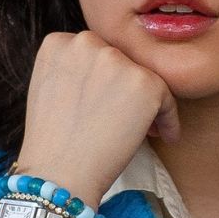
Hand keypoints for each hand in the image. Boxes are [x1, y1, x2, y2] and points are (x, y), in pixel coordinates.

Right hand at [19, 29, 181, 206]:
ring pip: (142, 76)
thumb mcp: (50, 89)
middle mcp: (86, 42)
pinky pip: (166, 95)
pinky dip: (169, 117)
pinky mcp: (143, 81)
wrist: (59, 175)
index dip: (104, 79)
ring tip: (142, 129)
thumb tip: (108, 75)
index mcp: (58, 43)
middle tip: (124, 118)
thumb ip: (73, 70)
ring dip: (146, 102)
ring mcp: (116, 60)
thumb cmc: (53, 144)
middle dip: (124, 87)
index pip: (93, 52)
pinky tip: (162, 135)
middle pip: (119, 60)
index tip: (107, 102)